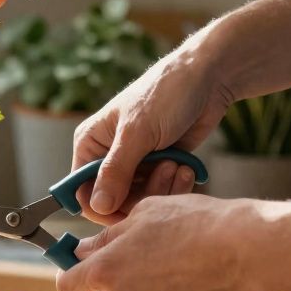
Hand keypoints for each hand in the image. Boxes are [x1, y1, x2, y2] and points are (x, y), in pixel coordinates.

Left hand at [55, 194, 262, 290]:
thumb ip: (106, 238)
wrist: (245, 249)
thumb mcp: (141, 215)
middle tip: (138, 257)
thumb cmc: (193, 222)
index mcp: (105, 269)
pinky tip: (188, 283)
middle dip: (109, 280)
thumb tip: (84, 250)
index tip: (80, 264)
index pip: (67, 285)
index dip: (71, 274)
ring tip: (172, 266)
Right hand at [72, 47, 234, 223]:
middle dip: (142, 194)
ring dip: (162, 188)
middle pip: (114, 201)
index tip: (127, 211)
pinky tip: (186, 168)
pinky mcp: (158, 166)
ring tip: (177, 165)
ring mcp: (135, 163)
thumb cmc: (166, 93)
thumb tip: (97, 206)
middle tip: (164, 171)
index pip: (82, 192)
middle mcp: (107, 156)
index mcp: (90, 144)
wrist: (208, 79)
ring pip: (140, 200)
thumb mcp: (138, 132)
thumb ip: (116, 171)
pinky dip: (175, 185)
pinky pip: (160, 192)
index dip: (101, 208)